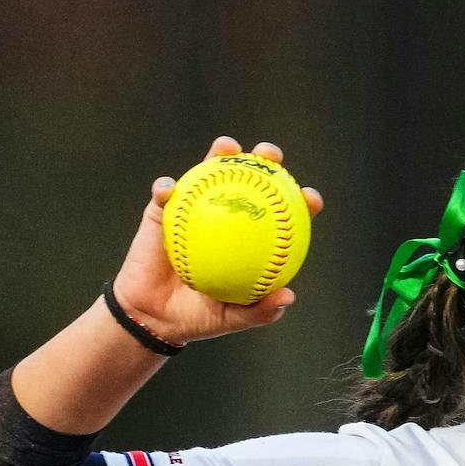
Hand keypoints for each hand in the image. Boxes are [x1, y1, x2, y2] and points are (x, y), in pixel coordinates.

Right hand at [109, 136, 325, 343]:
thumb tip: (287, 296)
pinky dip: (167, 188)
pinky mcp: (163, 211)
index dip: (299, 202)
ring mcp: (195, 210)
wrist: (155, 316)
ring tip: (227, 146)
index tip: (310, 198)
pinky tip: (169, 188)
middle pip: (251, 181)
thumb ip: (259, 311)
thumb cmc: (198, 316)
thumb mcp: (232, 319)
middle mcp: (228, 218)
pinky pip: (165, 194)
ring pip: (209, 174)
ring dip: (219, 155)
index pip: (282, 215)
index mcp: (251, 241)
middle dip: (265, 160)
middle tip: (270, 155)